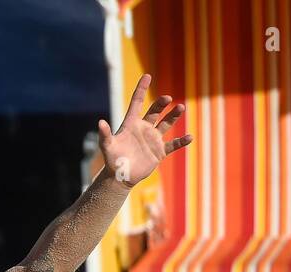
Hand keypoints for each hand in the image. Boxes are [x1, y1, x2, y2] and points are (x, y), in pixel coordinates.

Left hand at [98, 74, 192, 189]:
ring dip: (174, 116)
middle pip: (155, 111)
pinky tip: (189, 137)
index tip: (147, 76)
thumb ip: (104, 135)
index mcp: (131, 124)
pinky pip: (173, 144)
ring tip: (181, 108)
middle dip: (161, 104)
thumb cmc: (112, 161)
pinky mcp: (159, 151)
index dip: (141, 89)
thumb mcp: (107, 147)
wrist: (120, 177)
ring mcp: (153, 139)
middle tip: (167, 98)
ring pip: (166, 124)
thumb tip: (100, 122)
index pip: (137, 103)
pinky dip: (181, 141)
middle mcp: (143, 129)